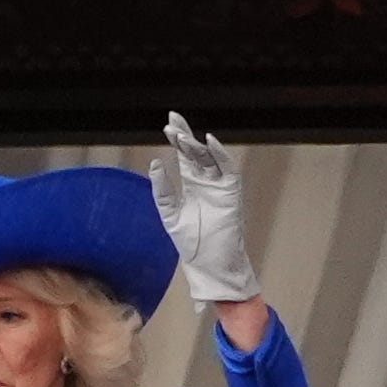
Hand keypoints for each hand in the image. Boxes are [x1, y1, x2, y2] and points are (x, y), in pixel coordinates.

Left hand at [154, 112, 260, 309]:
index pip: (185, 156)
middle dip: (185, 135)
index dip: (178, 140)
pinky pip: (227, 169)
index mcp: (192, 186)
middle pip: (196, 152)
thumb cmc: (193, 245)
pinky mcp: (231, 193)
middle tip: (173, 119)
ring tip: (181, 135)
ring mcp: (219, 186)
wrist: (211, 266)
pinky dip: (220, 154)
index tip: (168, 125)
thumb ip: (162, 191)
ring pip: (209, 158)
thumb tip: (155, 164)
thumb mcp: (170, 215)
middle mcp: (207, 182)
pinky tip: (209, 141)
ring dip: (196, 145)